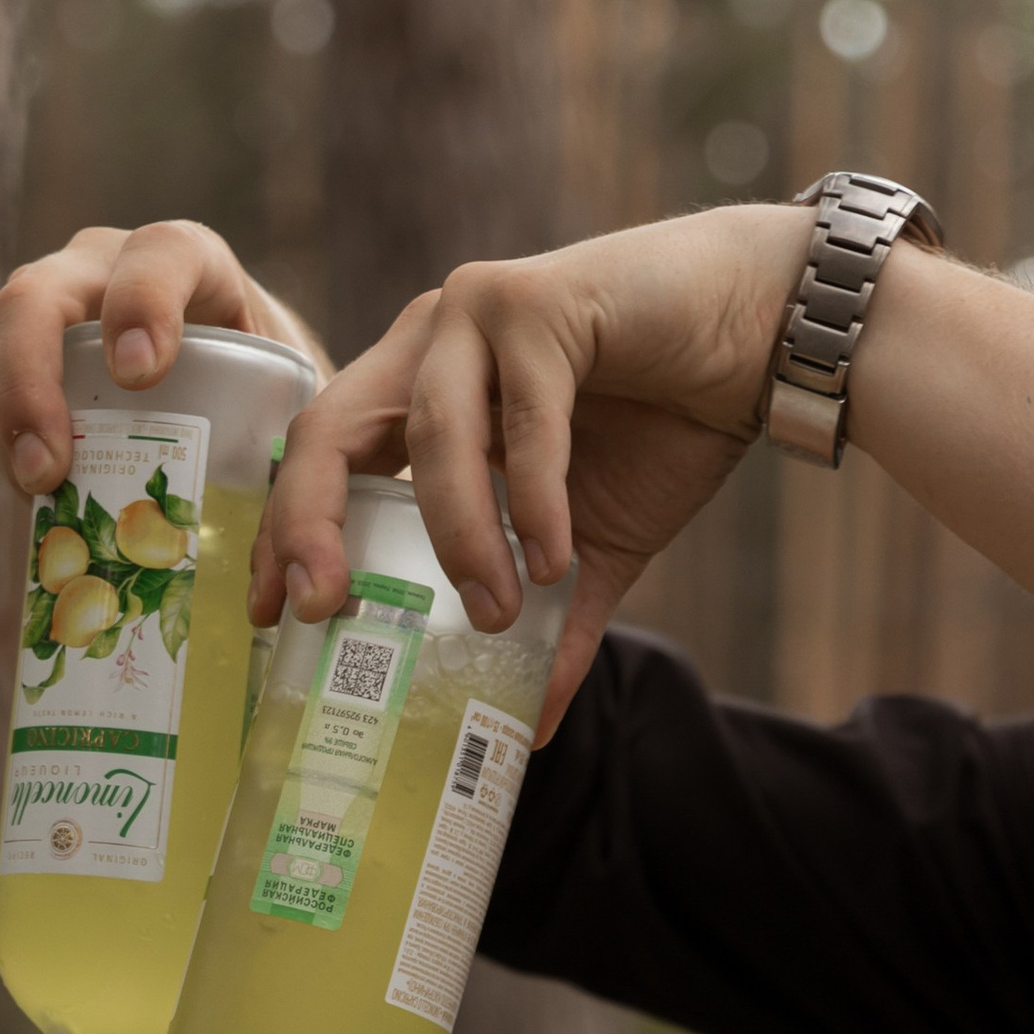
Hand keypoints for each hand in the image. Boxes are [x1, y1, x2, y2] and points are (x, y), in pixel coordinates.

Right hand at [0, 221, 330, 497]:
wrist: (238, 396)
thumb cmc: (271, 404)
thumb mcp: (295, 409)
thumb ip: (292, 450)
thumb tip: (293, 549)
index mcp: (191, 262)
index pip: (159, 253)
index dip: (142, 299)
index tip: (140, 373)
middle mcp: (109, 268)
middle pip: (42, 292)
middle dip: (33, 373)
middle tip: (51, 465)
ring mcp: (60, 309)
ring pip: (2, 337)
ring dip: (9, 415)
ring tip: (37, 488)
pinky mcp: (30, 357)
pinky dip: (8, 444)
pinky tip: (37, 499)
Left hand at [260, 207, 808, 733]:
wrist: (758, 338)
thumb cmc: (662, 427)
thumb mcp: (586, 550)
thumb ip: (545, 628)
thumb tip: (528, 733)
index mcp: (419, 391)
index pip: (323, 458)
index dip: (288, 532)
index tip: (274, 614)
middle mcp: (432, 340)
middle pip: (331, 428)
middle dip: (310, 522)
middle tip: (324, 609)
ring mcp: (482, 311)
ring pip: (433, 434)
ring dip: (459, 535)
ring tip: (495, 611)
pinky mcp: (544, 300)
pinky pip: (524, 419)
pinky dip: (535, 497)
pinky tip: (553, 559)